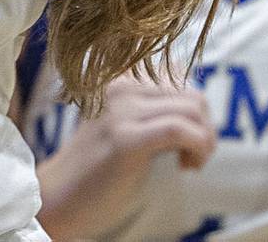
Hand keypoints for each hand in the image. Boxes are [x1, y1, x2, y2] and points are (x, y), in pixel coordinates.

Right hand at [37, 73, 216, 239]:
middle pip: (191, 92)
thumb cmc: (100, 166)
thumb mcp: (124, 123)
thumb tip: (198, 106)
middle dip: (205, 127)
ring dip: (205, 140)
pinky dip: (197, 148)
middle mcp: (120, 84)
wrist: (61, 195)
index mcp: (119, 77)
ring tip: (190, 163)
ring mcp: (121, 108)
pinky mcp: (125, 138)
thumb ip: (150, 106)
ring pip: (192, 108)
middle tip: (194, 156)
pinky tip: (187, 167)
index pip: (177, 72)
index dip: (193, 108)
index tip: (186, 136)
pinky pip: (179, 131)